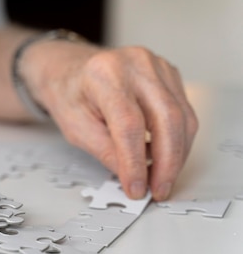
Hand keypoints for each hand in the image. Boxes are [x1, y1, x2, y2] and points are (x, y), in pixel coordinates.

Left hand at [24, 42, 197, 200]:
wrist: (70, 70)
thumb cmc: (69, 93)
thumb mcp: (74, 127)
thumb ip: (104, 152)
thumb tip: (132, 177)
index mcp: (104, 74)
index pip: (129, 123)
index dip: (136, 161)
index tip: (137, 187)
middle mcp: (135, 64)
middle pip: (166, 118)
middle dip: (167, 162)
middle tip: (159, 188)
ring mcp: (156, 66)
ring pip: (182, 117)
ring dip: (176, 154)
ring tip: (162, 177)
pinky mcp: (169, 75)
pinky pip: (184, 112)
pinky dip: (178, 139)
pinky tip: (164, 155)